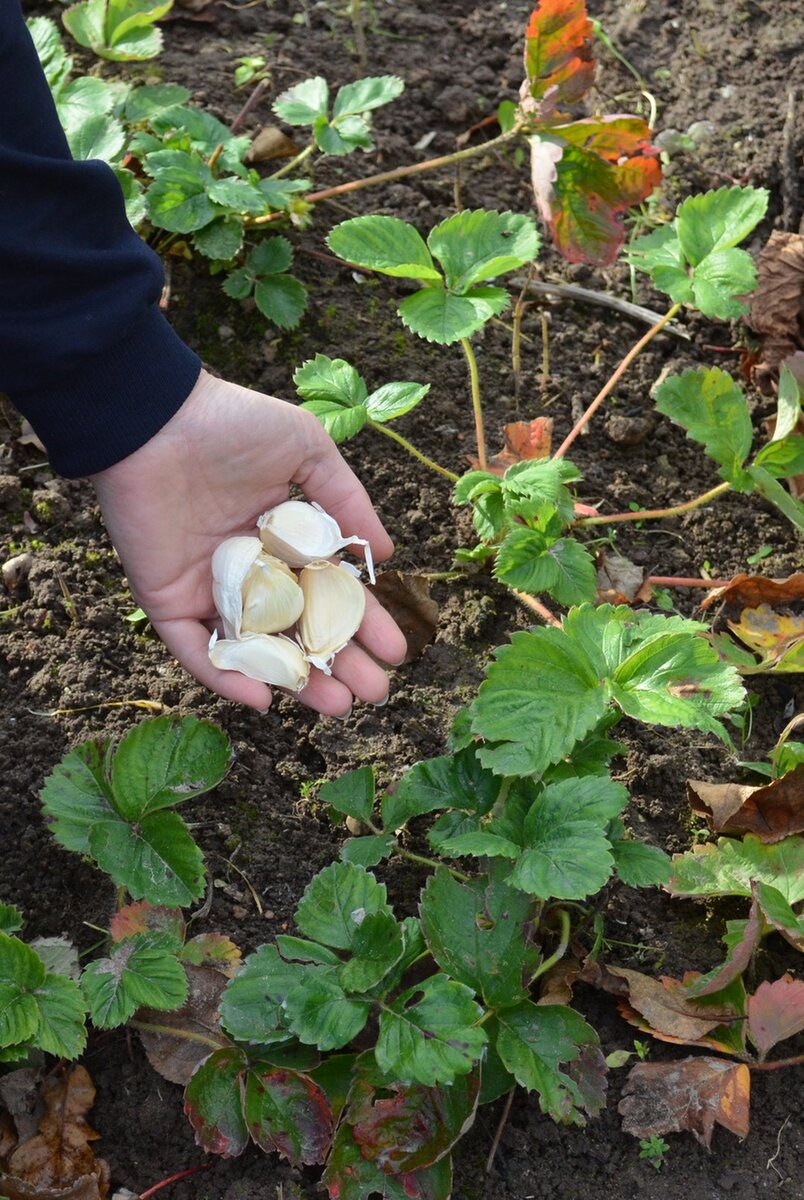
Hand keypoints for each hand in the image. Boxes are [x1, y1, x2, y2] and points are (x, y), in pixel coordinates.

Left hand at [91, 370, 406, 714]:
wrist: (157, 420)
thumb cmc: (232, 425)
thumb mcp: (307, 450)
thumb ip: (347, 502)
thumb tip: (387, 556)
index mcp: (282, 541)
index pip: (329, 595)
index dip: (364, 624)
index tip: (396, 650)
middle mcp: (249, 573)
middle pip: (300, 632)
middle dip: (339, 664)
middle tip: (374, 692)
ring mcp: (209, 591)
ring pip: (256, 650)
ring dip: (294, 683)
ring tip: (337, 707)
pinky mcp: (168, 601)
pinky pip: (197, 650)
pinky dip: (225, 677)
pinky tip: (263, 700)